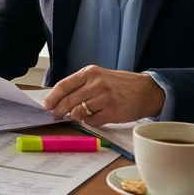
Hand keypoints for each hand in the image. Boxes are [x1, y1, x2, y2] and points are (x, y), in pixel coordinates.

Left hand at [42, 65, 166, 125]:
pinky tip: (95, 117)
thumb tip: (58, 98)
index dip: (52, 97)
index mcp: (90, 73)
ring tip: (77, 115)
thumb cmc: (119, 85)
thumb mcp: (99, 77)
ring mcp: (105, 98)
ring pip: (78, 112)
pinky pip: (92, 121)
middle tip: (56, 115)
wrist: (146, 91)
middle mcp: (96, 84)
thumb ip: (81, 85)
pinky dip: (90, 121)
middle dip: (59, 111)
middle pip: (68, 101)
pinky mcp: (113, 112)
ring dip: (75, 116)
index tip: (47, 105)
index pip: (63, 85)